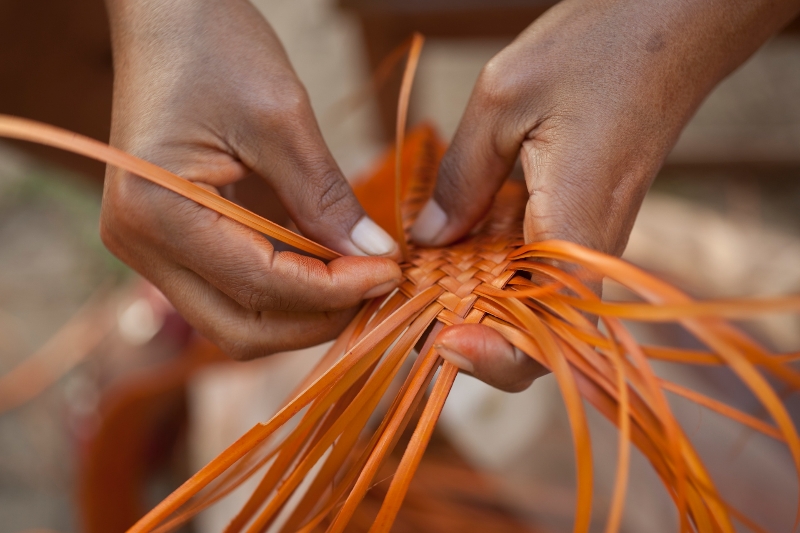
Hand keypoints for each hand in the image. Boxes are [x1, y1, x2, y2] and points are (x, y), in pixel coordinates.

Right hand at [100, 0, 401, 358]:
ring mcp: (149, 246)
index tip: (391, 273)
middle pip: (240, 329)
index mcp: (157, 211)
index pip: (260, 284)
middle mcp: (140, 243)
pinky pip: (232, 289)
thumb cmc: (215, 45)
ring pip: (235, 318)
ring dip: (301, 312)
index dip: (335, 291)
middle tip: (377, 288)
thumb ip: (325, 197)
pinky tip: (328, 269)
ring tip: (360, 280)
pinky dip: (283, 291)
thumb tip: (375, 257)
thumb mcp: (281, 117)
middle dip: (316, 319)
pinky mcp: (170, 238)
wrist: (167, 12)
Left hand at [412, 0, 799, 390]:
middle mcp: (591, 248)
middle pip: (537, 333)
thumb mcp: (502, 100)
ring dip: (478, 300)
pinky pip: (538, 263)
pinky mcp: (585, 219)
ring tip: (423, 279)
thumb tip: (430, 239)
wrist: (671, 24)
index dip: (493, 357)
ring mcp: (591, 237)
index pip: (546, 336)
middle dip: (475, 333)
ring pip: (534, 301)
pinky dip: (494, 265)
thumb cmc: (598, 47)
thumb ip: (461, 178)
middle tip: (414, 310)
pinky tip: (456, 241)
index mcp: (577, 229)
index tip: (439, 342)